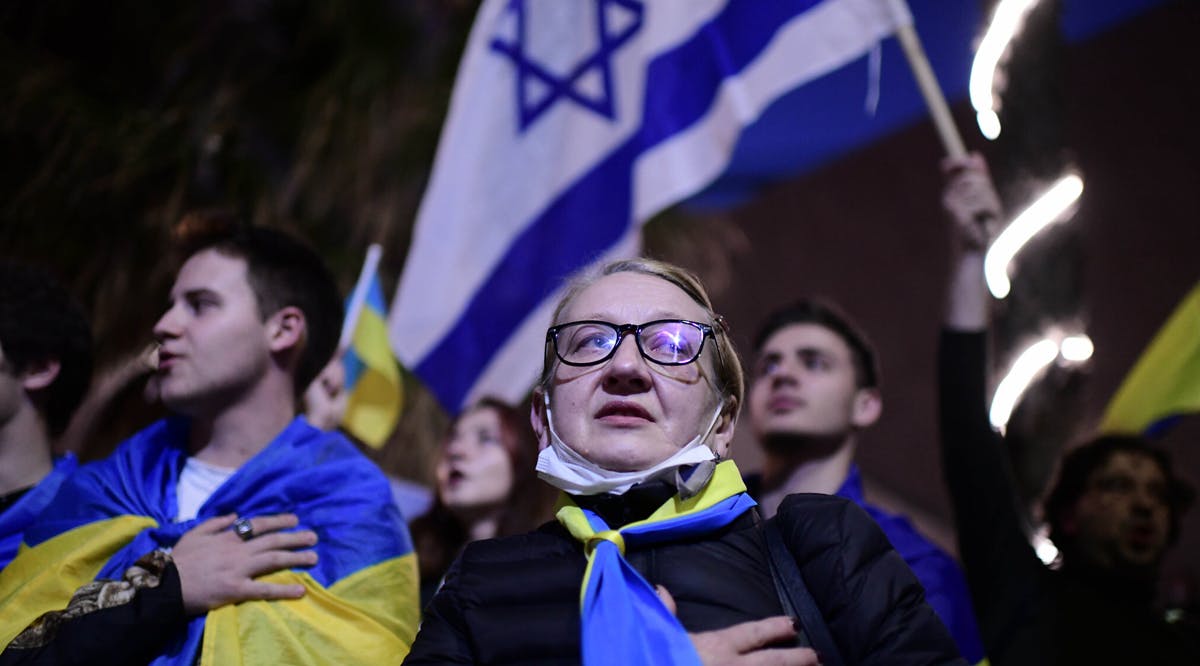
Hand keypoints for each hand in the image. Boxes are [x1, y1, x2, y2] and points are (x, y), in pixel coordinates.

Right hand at [173, 513, 318, 614]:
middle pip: (272, 541)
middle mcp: (238, 551)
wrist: (165, 585)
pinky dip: (284, 590)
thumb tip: (236, 514)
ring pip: (274, 560)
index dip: (278, 521)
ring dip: (296, 557)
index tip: (294, 519)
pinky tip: (300, 590)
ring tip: (314, 557)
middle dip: (295, 537)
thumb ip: (215, 523)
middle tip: (314, 536)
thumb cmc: (178, 560)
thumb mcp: (194, 534)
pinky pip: (265, 589)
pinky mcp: (237, 590)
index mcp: (228, 537)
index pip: (258, 525)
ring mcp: (239, 570)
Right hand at [656, 585, 820, 665]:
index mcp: (719, 646)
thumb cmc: (663, 658)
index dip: (775, 628)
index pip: (754, 633)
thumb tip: (661, 589)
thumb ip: (666, 613)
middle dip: (799, 658)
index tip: (794, 624)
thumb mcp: (664, 637)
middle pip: (774, 661)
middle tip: (819, 657)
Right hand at [941, 153, 1002, 251]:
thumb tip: (974, 154)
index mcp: (950, 193)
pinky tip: (984, 223)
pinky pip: (982, 203)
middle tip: (988, 207)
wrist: (971, 251)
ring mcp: (951, 205)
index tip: (972, 158)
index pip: (952, 167)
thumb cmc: (978, 226)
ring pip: (978, 189)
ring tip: (985, 216)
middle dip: (985, 187)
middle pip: (971, 177)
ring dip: (989, 202)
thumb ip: (979, 177)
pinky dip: (989, 212)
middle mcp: (948, 197)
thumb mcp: (981, 198)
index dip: (961, 161)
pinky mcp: (959, 214)